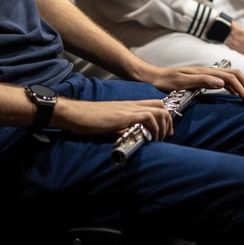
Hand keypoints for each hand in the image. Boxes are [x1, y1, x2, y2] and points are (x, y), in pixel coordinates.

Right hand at [51, 98, 174, 138]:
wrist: (74, 114)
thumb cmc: (87, 120)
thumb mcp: (108, 125)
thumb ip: (121, 128)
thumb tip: (130, 136)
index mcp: (127, 106)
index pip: (153, 105)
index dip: (164, 117)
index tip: (163, 132)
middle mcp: (131, 105)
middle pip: (161, 105)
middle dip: (168, 121)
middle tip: (166, 136)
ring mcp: (128, 109)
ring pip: (159, 111)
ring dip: (163, 127)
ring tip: (159, 140)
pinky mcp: (125, 115)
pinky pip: (149, 117)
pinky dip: (154, 128)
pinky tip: (150, 138)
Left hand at [138, 63, 243, 105]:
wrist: (152, 76)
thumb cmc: (163, 81)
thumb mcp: (180, 82)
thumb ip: (200, 81)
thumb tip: (221, 82)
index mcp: (205, 72)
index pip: (231, 79)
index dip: (243, 90)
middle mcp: (208, 71)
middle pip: (236, 75)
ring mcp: (206, 74)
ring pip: (232, 77)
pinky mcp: (203, 79)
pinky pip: (224, 81)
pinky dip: (234, 87)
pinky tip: (235, 95)